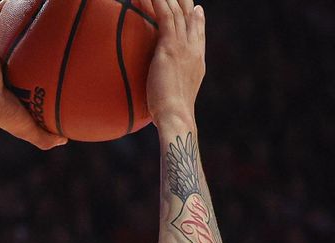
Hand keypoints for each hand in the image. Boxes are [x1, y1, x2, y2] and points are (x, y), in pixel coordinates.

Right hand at [0, 1, 66, 149]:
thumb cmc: (1, 116)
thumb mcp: (28, 128)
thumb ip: (45, 136)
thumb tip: (66, 141)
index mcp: (10, 88)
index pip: (26, 76)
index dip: (37, 67)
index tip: (52, 59)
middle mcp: (1, 70)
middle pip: (18, 52)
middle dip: (29, 41)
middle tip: (46, 30)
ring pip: (5, 35)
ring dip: (15, 22)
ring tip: (30, 8)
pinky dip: (0, 12)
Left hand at [142, 0, 205, 126]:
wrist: (176, 116)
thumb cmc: (171, 116)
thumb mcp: (175, 98)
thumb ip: (172, 89)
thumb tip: (166, 97)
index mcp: (197, 62)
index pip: (198, 34)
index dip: (198, 20)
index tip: (196, 8)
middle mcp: (193, 50)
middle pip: (191, 18)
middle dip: (185, 2)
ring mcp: (184, 46)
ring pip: (178, 12)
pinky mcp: (170, 47)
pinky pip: (165, 17)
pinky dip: (158, 3)